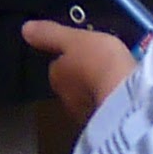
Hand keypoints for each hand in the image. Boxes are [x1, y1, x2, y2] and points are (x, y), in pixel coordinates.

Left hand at [18, 19, 133, 118]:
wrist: (127, 99)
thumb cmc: (99, 63)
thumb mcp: (75, 38)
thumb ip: (50, 34)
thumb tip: (25, 29)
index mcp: (56, 76)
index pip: (57, 65)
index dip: (68, 57)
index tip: (80, 51)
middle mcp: (66, 98)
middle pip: (72, 83)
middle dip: (83, 75)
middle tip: (99, 63)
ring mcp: (86, 113)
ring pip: (88, 96)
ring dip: (97, 88)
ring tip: (113, 77)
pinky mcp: (107, 124)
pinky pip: (107, 107)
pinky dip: (111, 100)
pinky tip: (123, 92)